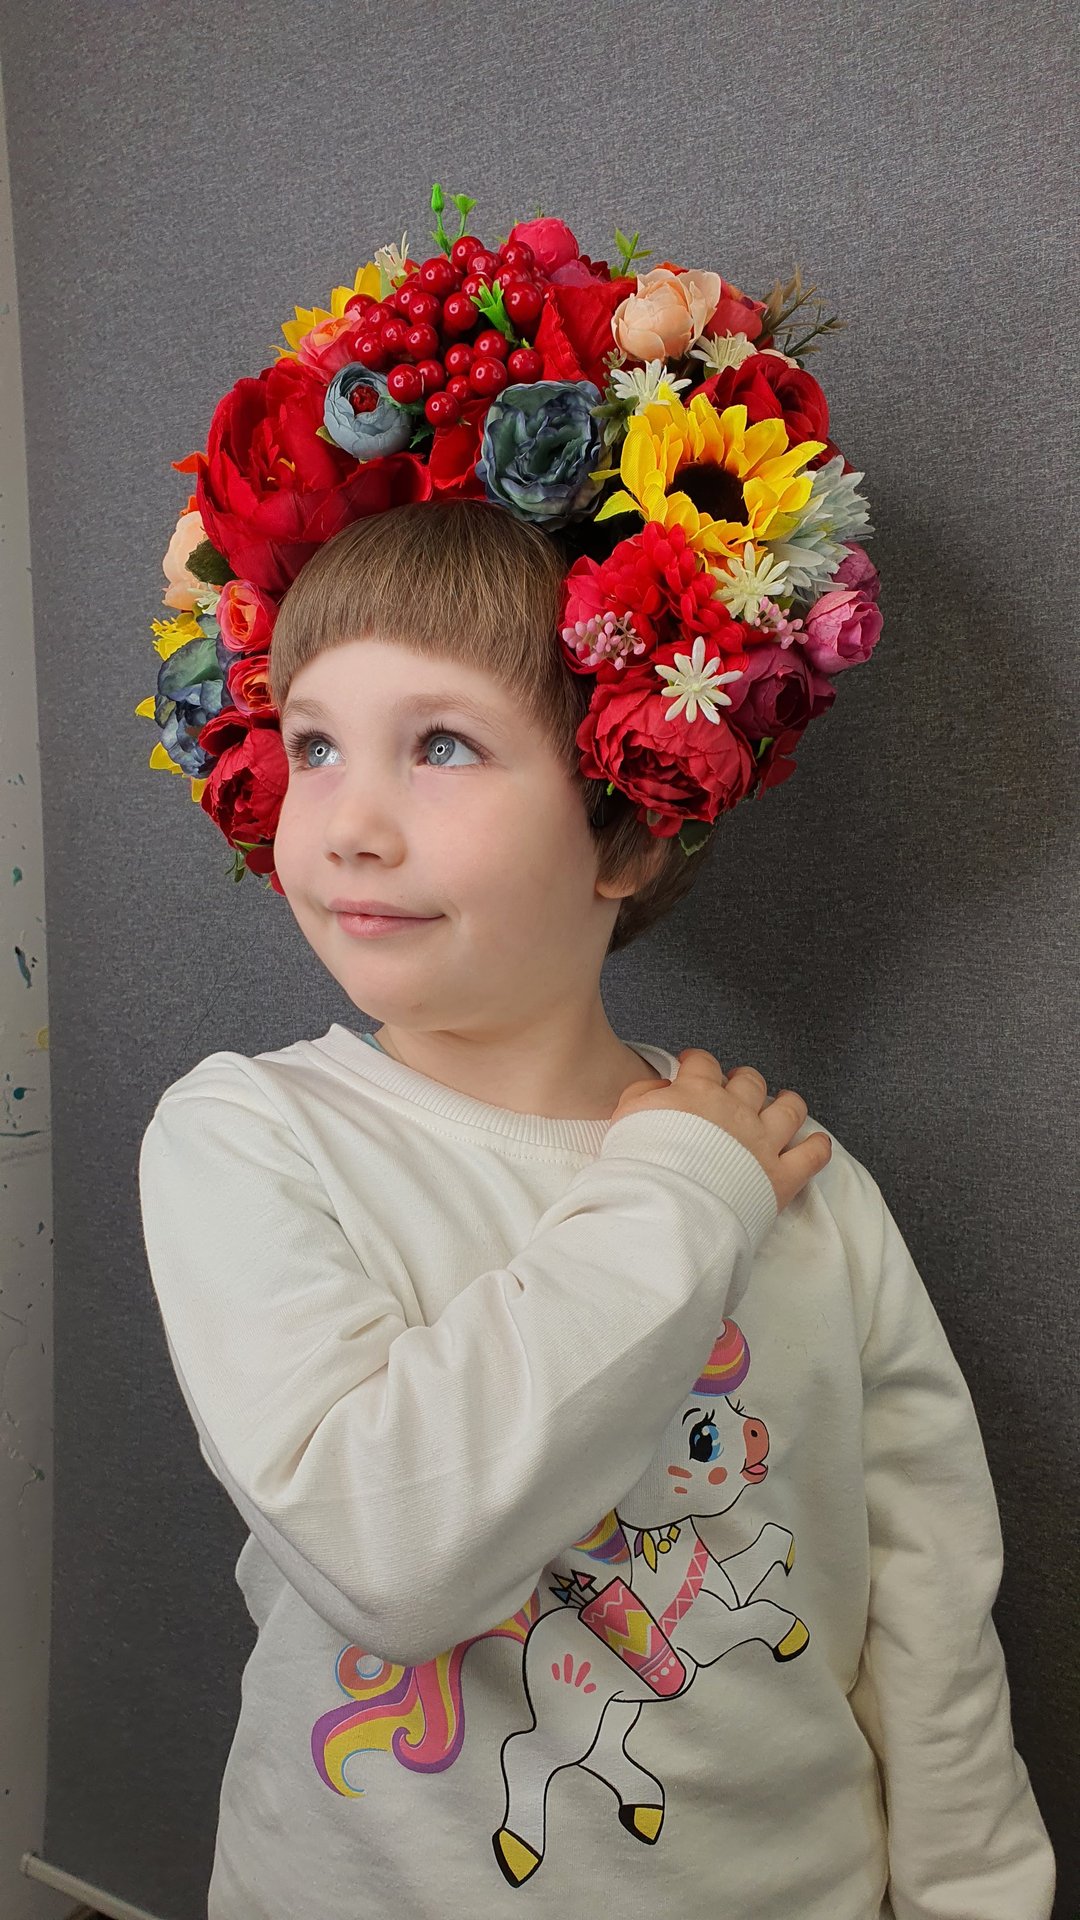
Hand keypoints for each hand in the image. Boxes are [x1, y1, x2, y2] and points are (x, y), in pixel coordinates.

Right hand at [611, 1048, 831, 1214]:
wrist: (665, 1211)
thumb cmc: (640, 1170)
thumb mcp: (625, 1121)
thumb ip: (642, 1095)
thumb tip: (661, 1088)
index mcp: (697, 1094)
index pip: (703, 1063)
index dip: (697, 1062)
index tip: (693, 1065)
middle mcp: (735, 1111)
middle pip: (750, 1082)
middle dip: (744, 1082)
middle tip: (737, 1090)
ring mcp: (763, 1143)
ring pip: (789, 1110)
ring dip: (789, 1104)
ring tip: (786, 1104)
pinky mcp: (781, 1177)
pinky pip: (811, 1156)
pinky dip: (817, 1148)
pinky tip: (817, 1144)